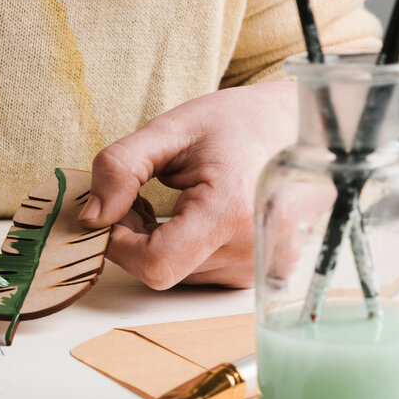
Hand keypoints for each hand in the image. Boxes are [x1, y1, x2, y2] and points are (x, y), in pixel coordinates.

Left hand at [78, 81, 296, 288]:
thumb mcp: (171, 129)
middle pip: (161, 269)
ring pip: (176, 275)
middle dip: (134, 237)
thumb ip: (121, 167)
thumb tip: (91, 217)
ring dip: (157, 244)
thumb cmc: (240, 123)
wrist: (307, 126)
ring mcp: (257, 268)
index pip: (154, 264)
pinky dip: (182, 250)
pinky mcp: (257, 274)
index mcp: (230, 212)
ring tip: (174, 200)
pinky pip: (198, 274)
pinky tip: (192, 217)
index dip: (120, 243)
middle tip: (140, 194)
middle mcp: (250, 251)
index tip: (115, 211)